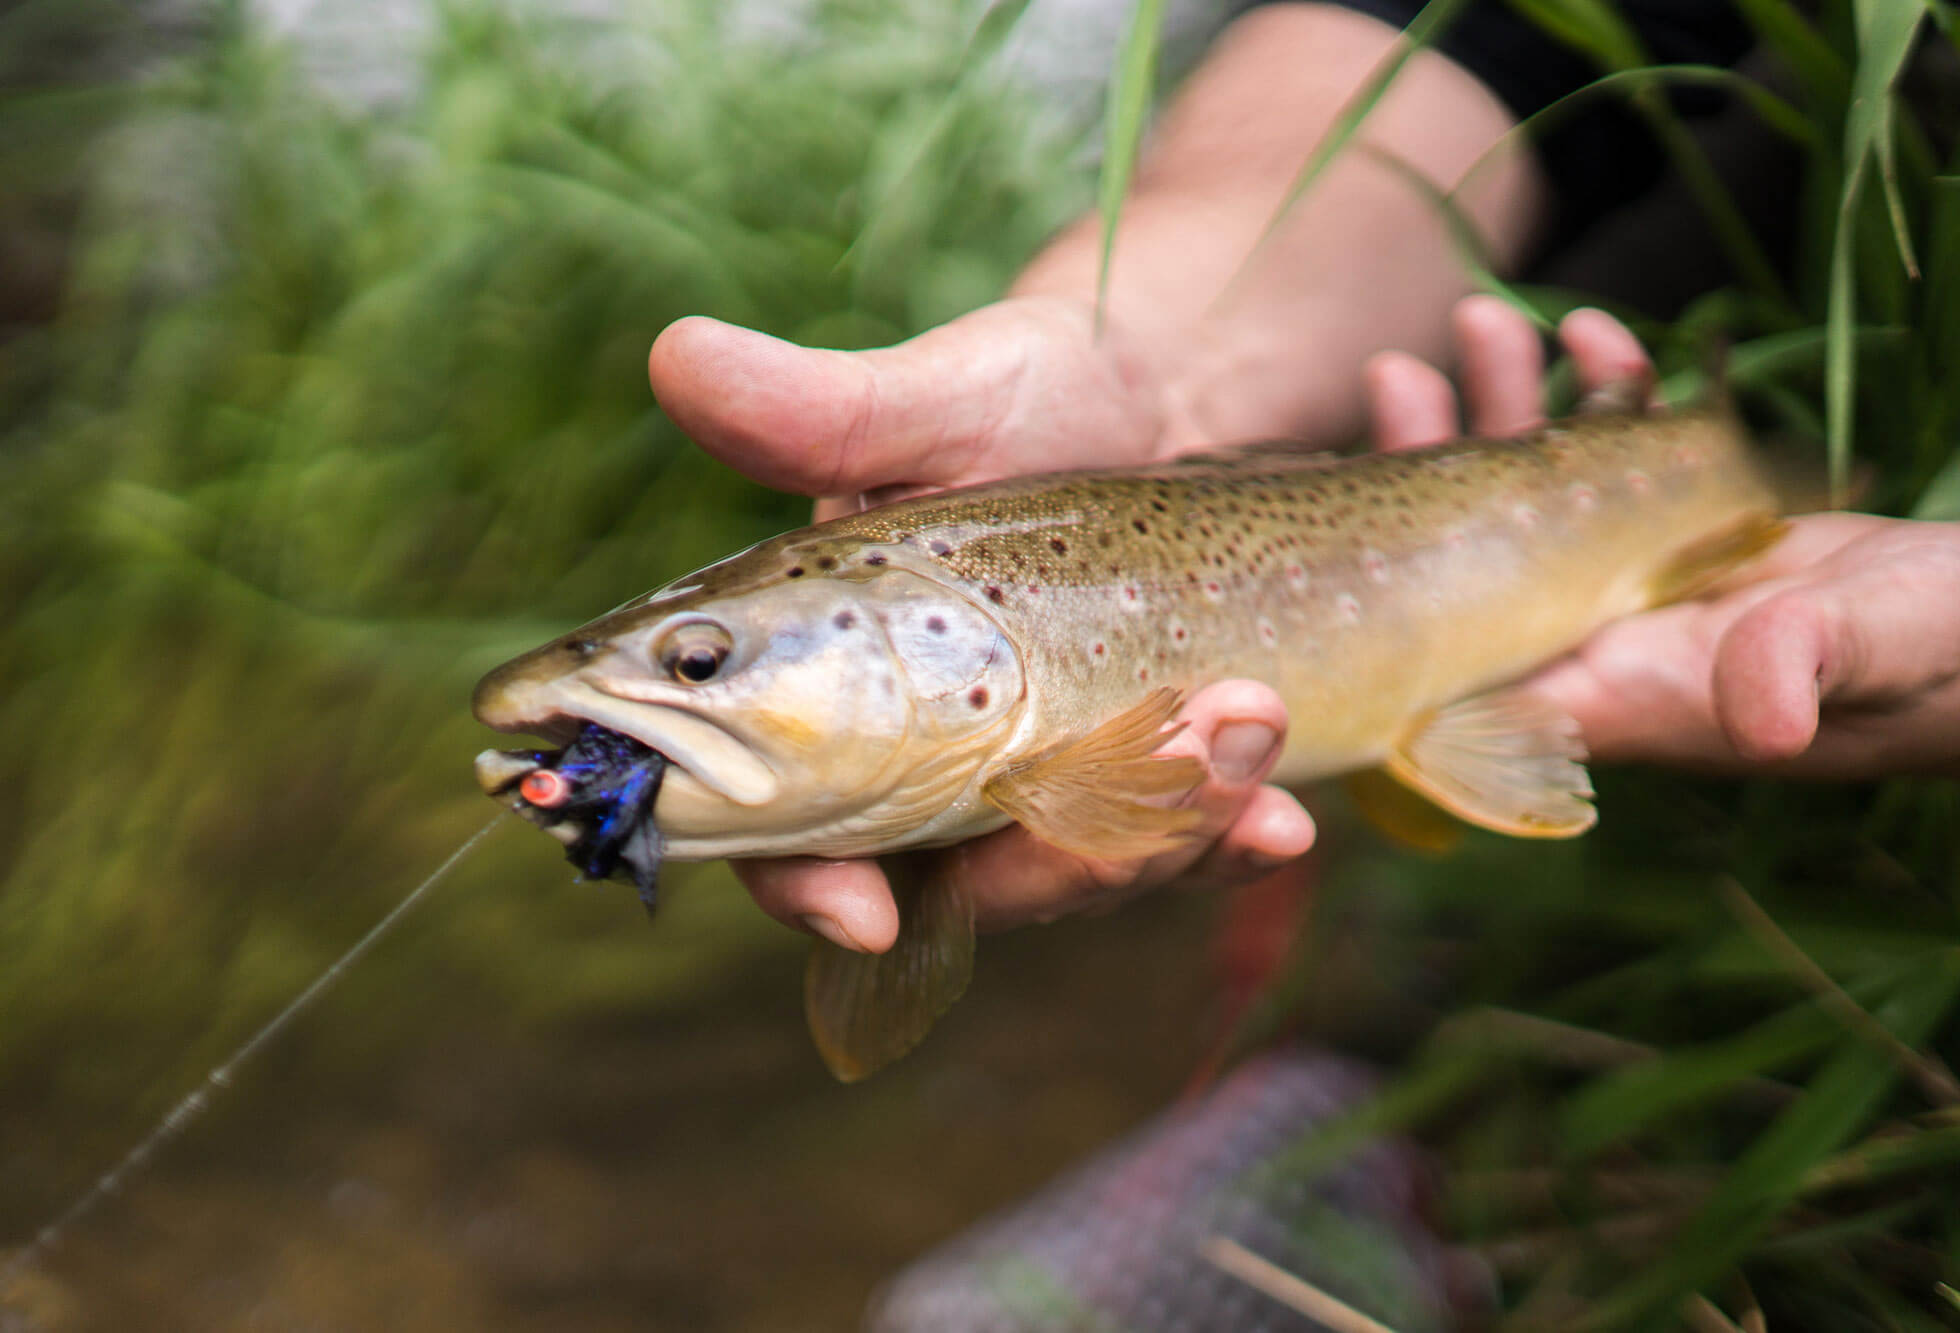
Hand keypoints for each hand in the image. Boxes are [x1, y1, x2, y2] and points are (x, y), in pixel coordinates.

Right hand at [650, 297, 1315, 949]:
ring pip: (1083, 873)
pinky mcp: (1141, 785)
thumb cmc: (1020, 399)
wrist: (1170, 399)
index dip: (808, 886)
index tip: (861, 915)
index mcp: (840, 698)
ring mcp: (1043, 791)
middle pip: (963, 885)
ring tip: (1252, 722)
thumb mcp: (937, 402)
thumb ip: (822, 414)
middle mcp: (930, 770)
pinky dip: (1231, 838)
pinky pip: (1177, 846)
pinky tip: (1289, 819)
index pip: (790, 829)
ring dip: (1169, 830)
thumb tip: (678, 354)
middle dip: (1062, 855)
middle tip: (1167, 754)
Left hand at [1372, 297, 1959, 779]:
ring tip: (1483, 322)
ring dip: (1508, 409)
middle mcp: (1606, 643)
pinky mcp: (1687, 535)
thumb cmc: (1947, 663)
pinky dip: (1601, 392)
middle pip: (1473, 564)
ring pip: (1535, 498)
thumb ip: (1809, 667)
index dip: (1395, 601)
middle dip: (1431, 465)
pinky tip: (1592, 331)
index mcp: (1618, 694)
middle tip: (1397, 374)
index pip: (1467, 669)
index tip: (1357, 508)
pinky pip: (1616, 460)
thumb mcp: (1880, 653)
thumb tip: (1765, 715)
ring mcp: (1638, 586)